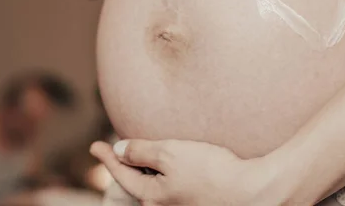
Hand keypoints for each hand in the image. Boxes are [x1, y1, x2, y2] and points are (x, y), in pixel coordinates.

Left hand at [90, 139, 276, 205]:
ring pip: (153, 186)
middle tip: (116, 151)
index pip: (121, 173)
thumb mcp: (171, 154)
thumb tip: (119, 150)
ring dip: (145, 170)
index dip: (107, 157)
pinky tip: (173, 165)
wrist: (250, 191)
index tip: (94, 145)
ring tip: (142, 156)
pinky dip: (163, 174)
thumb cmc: (211, 171)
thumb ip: (142, 151)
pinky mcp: (197, 202)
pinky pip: (170, 187)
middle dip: (125, 167)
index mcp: (150, 196)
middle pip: (135, 183)